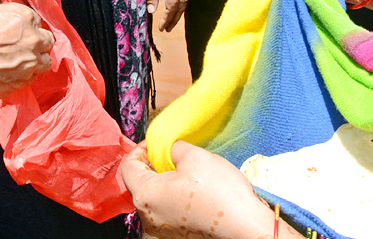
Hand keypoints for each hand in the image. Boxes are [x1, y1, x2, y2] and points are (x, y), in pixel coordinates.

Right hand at [0, 3, 53, 101]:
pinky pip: (30, 79)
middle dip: (36, 44)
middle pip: (46, 41)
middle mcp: (33, 39)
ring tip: (16, 62)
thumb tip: (12, 22)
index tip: (16, 33)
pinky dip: (23, 76)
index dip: (27, 28)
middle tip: (20, 47)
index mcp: (25, 17)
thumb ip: (7, 17)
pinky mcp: (21, 83)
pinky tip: (7, 73)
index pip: (37, 21)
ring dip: (35, 61)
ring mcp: (29, 64)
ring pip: (44, 63)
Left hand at [120, 141, 288, 238]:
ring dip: (165, 181)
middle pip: (139, 183)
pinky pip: (166, 209)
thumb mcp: (194, 156)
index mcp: (145, 195)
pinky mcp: (175, 235)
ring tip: (187, 171)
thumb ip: (173, 148)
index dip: (141, 149)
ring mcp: (161, 229)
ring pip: (154, 197)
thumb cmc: (219, 192)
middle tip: (173, 154)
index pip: (128, 166)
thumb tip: (168, 150)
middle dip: (154, 165)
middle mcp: (147, 216)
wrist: (244, 226)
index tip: (157, 142)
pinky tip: (194, 189)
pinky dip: (174, 196)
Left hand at [144, 0, 189, 31]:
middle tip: (167, 29)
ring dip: (178, 13)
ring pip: (185, 1)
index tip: (162, 28)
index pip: (172, 7)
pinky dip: (180, 3)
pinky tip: (175, 8)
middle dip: (174, 19)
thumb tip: (151, 10)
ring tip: (170, 22)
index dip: (167, 19)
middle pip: (181, 7)